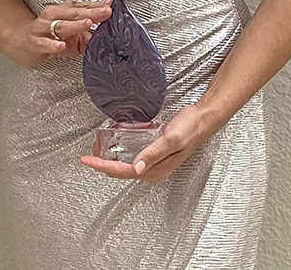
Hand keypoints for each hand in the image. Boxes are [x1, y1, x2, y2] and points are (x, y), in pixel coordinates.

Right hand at [2, 0, 111, 66]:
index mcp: (64, 12)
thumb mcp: (70, 34)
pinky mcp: (34, 42)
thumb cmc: (48, 35)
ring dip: (75, 25)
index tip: (111, 4)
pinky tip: (61, 45)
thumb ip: (87, 34)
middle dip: (91, 12)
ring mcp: (43, 28)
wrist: (20, 41)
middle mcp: (54, 16)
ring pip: (60, 25)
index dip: (97, 6)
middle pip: (74, 13)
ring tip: (87, 24)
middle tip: (105, 12)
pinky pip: (44, 43)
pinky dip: (53, 44)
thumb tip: (106, 35)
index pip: (83, 7)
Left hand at [79, 103, 211, 183]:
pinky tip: (115, 139)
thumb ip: (153, 153)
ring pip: (126, 161)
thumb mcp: (171, 139)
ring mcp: (154, 160)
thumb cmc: (190, 128)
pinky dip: (122, 147)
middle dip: (103, 162)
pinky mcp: (155, 150)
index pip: (123, 171)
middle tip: (88, 155)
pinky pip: (134, 152)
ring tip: (96, 149)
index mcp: (155, 170)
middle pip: (121, 169)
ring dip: (110, 156)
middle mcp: (153, 168)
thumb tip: (136, 167)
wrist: (203, 118)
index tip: (87, 161)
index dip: (103, 166)